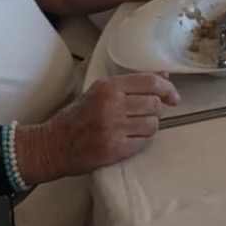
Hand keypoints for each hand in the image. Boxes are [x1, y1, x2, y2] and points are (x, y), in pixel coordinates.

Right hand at [19, 73, 179, 181]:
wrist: (52, 145)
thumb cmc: (76, 118)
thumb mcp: (100, 92)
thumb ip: (131, 84)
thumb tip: (163, 76)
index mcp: (108, 87)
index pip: (150, 83)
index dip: (167, 89)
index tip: (173, 97)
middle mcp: (112, 105)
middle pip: (154, 104)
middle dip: (156, 110)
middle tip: (144, 115)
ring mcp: (113, 128)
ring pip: (152, 125)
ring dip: (148, 127)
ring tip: (133, 128)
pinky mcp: (114, 149)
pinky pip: (142, 143)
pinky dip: (139, 142)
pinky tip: (126, 140)